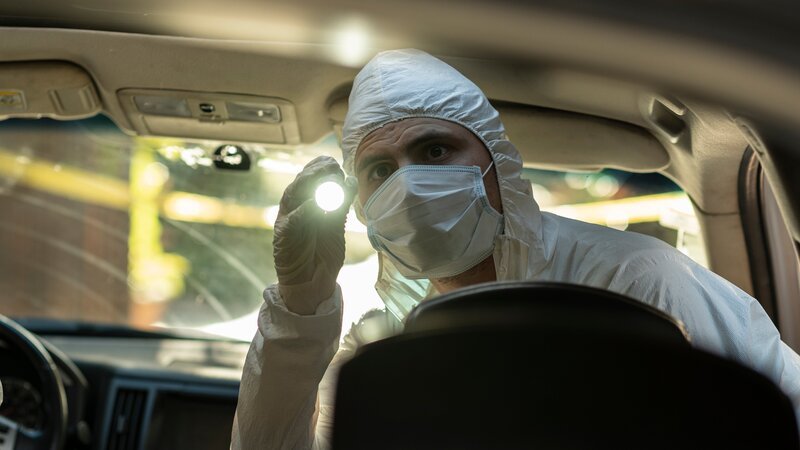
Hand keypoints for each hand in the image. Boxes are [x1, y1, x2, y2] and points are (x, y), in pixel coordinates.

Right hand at [273, 156, 354, 313]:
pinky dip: (302, 211)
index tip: (334, 163)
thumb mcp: (335, 224)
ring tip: (323, 174)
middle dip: (316, 171)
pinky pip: (292, 220)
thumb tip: (351, 181)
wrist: (312, 282)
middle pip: (301, 181)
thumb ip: (341, 204)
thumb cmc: (322, 253)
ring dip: (308, 182)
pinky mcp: (283, 236)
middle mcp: (295, 207)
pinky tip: (313, 204)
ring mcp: (287, 220)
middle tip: (331, 166)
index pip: (310, 177)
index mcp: (306, 202)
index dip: (321, 167)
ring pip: (293, 194)